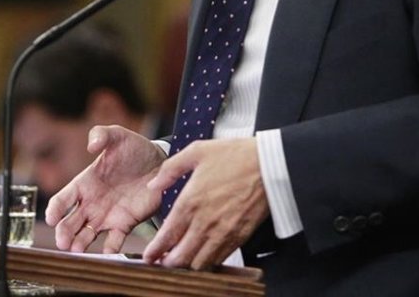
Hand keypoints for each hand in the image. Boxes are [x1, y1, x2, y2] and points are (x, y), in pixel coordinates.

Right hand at [45, 124, 165, 253]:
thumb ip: (101, 135)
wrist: (160, 162)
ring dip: (80, 244)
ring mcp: (106, 216)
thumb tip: (90, 145)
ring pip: (86, 235)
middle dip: (63, 233)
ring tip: (77, 251)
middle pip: (70, 222)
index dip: (54, 209)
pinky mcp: (124, 224)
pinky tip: (106, 254)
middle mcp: (91, 203)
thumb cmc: (134, 148)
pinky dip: (108, 249)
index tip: (50, 218)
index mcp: (84, 184)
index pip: (62, 199)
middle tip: (63, 243)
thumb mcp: (118, 136)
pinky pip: (113, 241)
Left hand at [142, 138, 269, 269]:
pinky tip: (202, 256)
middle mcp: (204, 222)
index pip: (167, 237)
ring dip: (187, 265)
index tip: (148, 256)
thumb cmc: (235, 155)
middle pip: (180, 257)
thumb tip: (152, 185)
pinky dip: (207, 262)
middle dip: (167, 263)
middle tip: (162, 262)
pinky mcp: (239, 237)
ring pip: (199, 263)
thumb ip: (170, 169)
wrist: (270, 165)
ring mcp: (223, 233)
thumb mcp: (197, 152)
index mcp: (190, 201)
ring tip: (181, 262)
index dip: (155, 251)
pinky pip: (218, 259)